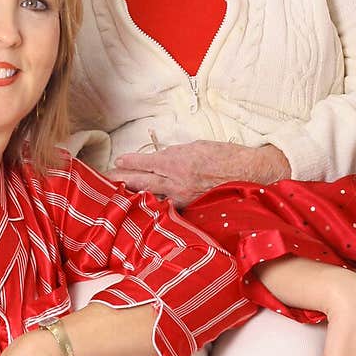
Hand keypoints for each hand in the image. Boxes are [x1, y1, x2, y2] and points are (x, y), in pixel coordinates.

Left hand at [110, 141, 289, 206]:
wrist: (250, 174)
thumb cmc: (226, 156)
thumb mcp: (197, 146)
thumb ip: (176, 152)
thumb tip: (161, 158)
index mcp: (176, 161)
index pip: (145, 163)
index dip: (130, 162)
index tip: (118, 161)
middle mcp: (176, 181)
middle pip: (141, 182)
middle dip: (121, 180)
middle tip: (105, 180)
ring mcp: (182, 198)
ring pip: (150, 198)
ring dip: (133, 196)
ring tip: (116, 196)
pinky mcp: (190, 209)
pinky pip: (167, 208)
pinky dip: (153, 207)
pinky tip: (143, 209)